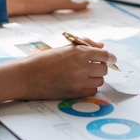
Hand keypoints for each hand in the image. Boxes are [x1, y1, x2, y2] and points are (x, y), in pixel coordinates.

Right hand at [0, 42, 117, 99]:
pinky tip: (81, 83)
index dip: (111, 57)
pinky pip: (92, 91)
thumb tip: (102, 47)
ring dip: (95, 78)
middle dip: (101, 67)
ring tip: (84, 75)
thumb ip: (85, 45)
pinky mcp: (74, 93)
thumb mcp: (64, 48)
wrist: (27, 76)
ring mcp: (78, 82)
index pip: (105, 55)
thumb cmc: (44, 60)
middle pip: (104, 69)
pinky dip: (90, 87)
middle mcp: (80, 67)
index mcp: (78, 53)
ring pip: (100, 81)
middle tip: (93, 67)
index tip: (112, 58)